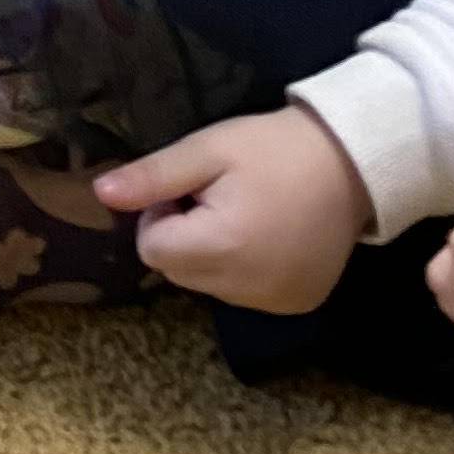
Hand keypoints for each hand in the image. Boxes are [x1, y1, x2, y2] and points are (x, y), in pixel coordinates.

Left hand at [94, 105, 368, 313]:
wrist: (353, 163)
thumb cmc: (273, 149)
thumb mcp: (207, 150)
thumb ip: (153, 177)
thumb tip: (101, 195)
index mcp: (224, 249)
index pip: (152, 249)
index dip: (162, 215)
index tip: (194, 189)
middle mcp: (250, 288)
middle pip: (177, 271)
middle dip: (184, 235)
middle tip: (219, 197)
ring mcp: (277, 302)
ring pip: (208, 285)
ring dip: (212, 254)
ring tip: (247, 213)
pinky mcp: (297, 304)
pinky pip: (244, 294)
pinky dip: (243, 269)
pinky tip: (269, 236)